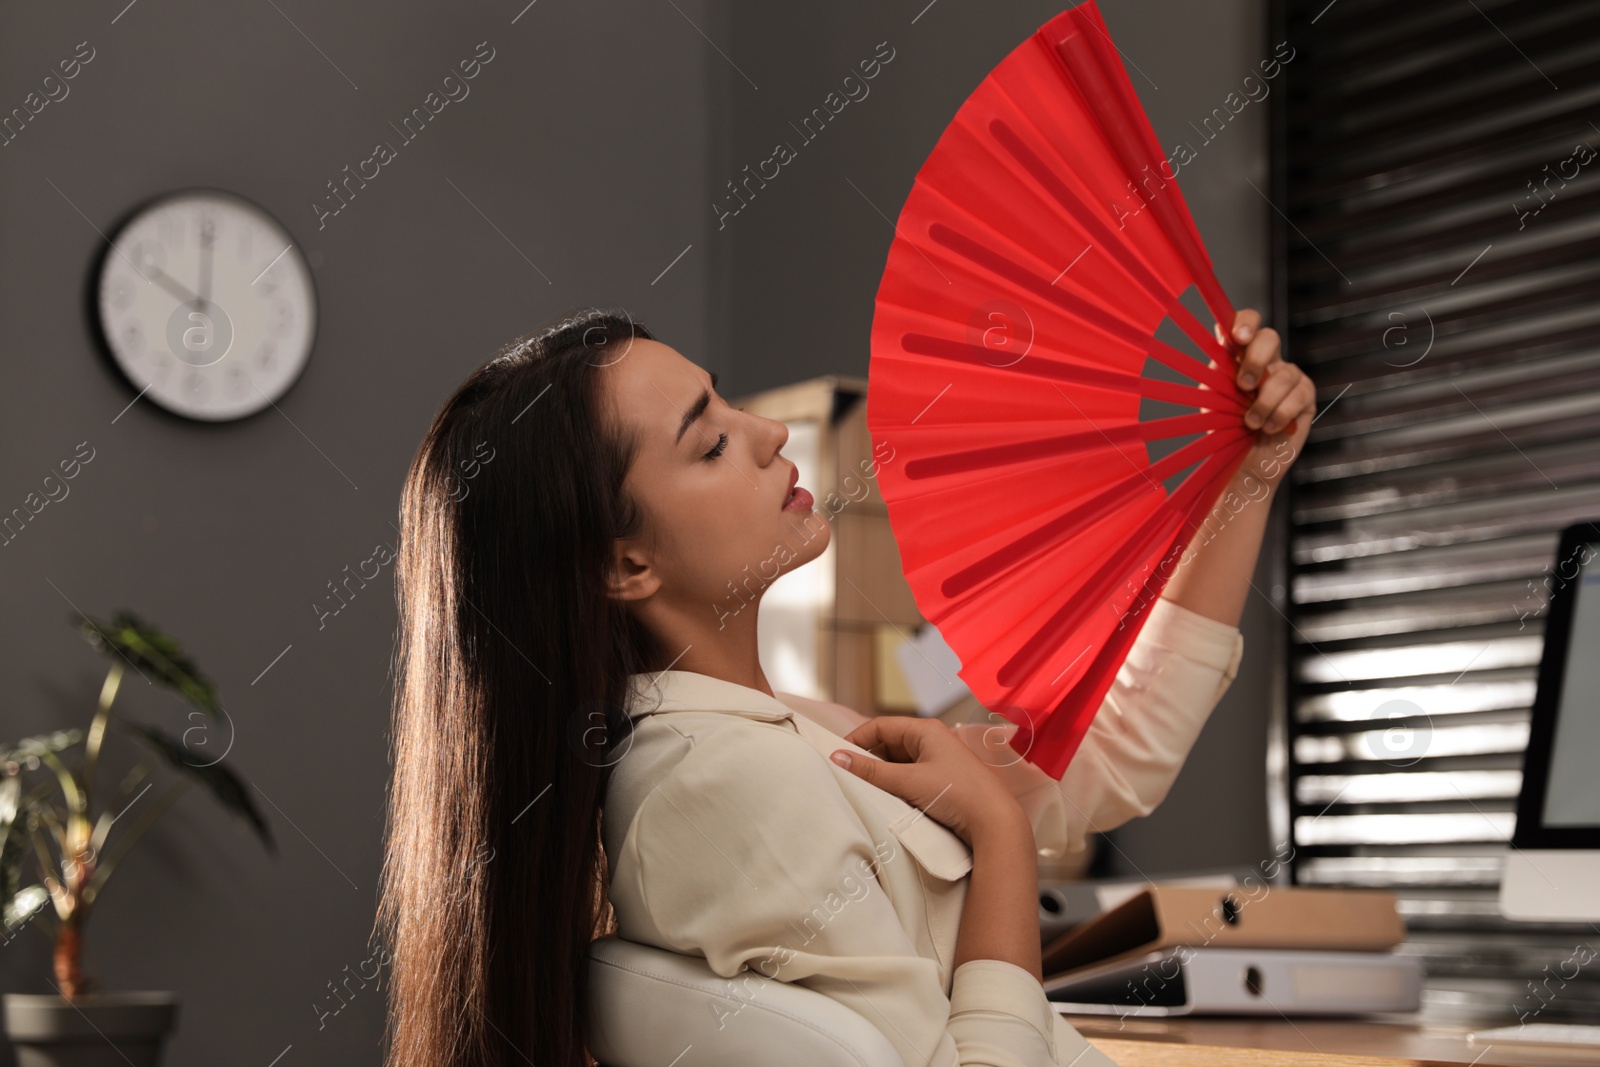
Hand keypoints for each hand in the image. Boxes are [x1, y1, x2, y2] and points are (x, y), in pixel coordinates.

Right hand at [830, 716, 1024, 847]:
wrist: (995, 822)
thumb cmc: (957, 794)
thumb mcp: (909, 782)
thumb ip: (871, 771)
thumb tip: (837, 757)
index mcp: (926, 730)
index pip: (880, 726)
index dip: (856, 739)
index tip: (837, 757)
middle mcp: (932, 740)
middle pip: (888, 743)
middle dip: (868, 758)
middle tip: (848, 776)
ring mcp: (938, 761)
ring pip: (898, 762)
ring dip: (881, 774)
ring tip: (866, 790)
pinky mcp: (941, 780)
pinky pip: (909, 776)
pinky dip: (895, 785)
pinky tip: (887, 798)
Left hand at [1216, 308, 1314, 492]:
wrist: (1243, 465)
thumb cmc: (1227, 430)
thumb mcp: (1215, 399)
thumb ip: (1219, 371)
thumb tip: (1220, 340)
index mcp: (1242, 356)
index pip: (1248, 323)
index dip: (1245, 323)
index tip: (1236, 337)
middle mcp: (1268, 361)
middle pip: (1270, 337)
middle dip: (1255, 360)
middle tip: (1243, 386)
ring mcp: (1290, 377)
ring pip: (1282, 374)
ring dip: (1263, 403)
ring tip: (1250, 423)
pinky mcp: (1306, 397)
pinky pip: (1297, 396)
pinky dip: (1279, 414)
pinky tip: (1269, 427)